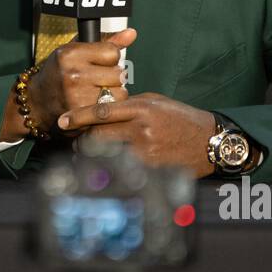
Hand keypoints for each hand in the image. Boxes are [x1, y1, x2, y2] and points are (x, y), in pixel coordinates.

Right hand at [0, 28, 134, 141]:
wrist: (36, 103)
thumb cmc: (58, 73)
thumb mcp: (75, 51)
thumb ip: (106, 42)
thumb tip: (131, 33)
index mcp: (71, 54)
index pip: (112, 53)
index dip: (109, 58)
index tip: (100, 63)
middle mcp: (74, 74)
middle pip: (118, 74)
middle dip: (113, 77)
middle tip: (99, 80)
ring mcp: (78, 96)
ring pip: (119, 93)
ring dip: (113, 94)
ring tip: (98, 93)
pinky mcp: (82, 115)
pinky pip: (112, 109)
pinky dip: (108, 108)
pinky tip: (96, 105)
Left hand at [56, 92, 217, 176]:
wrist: (209, 141)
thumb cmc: (181, 118)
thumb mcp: (155, 102)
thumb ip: (129, 105)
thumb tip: (103, 110)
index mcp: (142, 109)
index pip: (102, 112)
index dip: (78, 117)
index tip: (62, 121)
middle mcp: (141, 130)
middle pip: (98, 135)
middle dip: (82, 139)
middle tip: (75, 141)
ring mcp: (146, 152)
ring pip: (106, 154)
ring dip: (94, 155)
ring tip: (88, 155)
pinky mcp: (151, 169)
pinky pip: (121, 168)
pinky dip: (111, 167)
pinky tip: (108, 167)